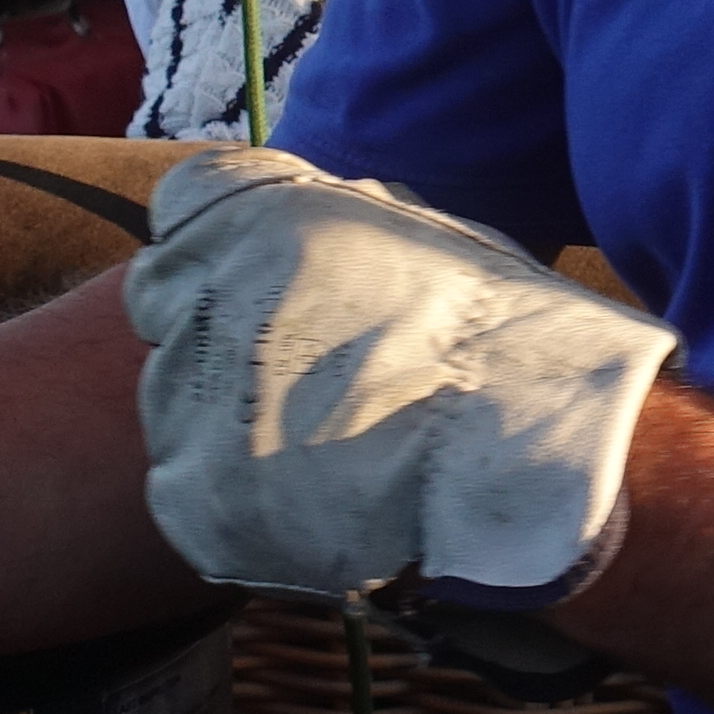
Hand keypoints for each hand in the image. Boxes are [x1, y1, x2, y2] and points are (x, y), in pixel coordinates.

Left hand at [129, 152, 676, 600]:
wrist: (540, 457)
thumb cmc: (506, 339)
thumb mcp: (424, 231)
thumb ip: (335, 216)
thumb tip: (292, 210)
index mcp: (261, 220)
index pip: (181, 216)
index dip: (222, 257)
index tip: (271, 295)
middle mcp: (209, 297)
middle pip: (173, 318)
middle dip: (228, 346)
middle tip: (314, 388)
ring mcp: (192, 401)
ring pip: (177, 408)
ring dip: (230, 428)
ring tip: (330, 454)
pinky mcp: (195, 496)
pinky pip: (186, 490)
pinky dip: (235, 503)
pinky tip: (315, 501)